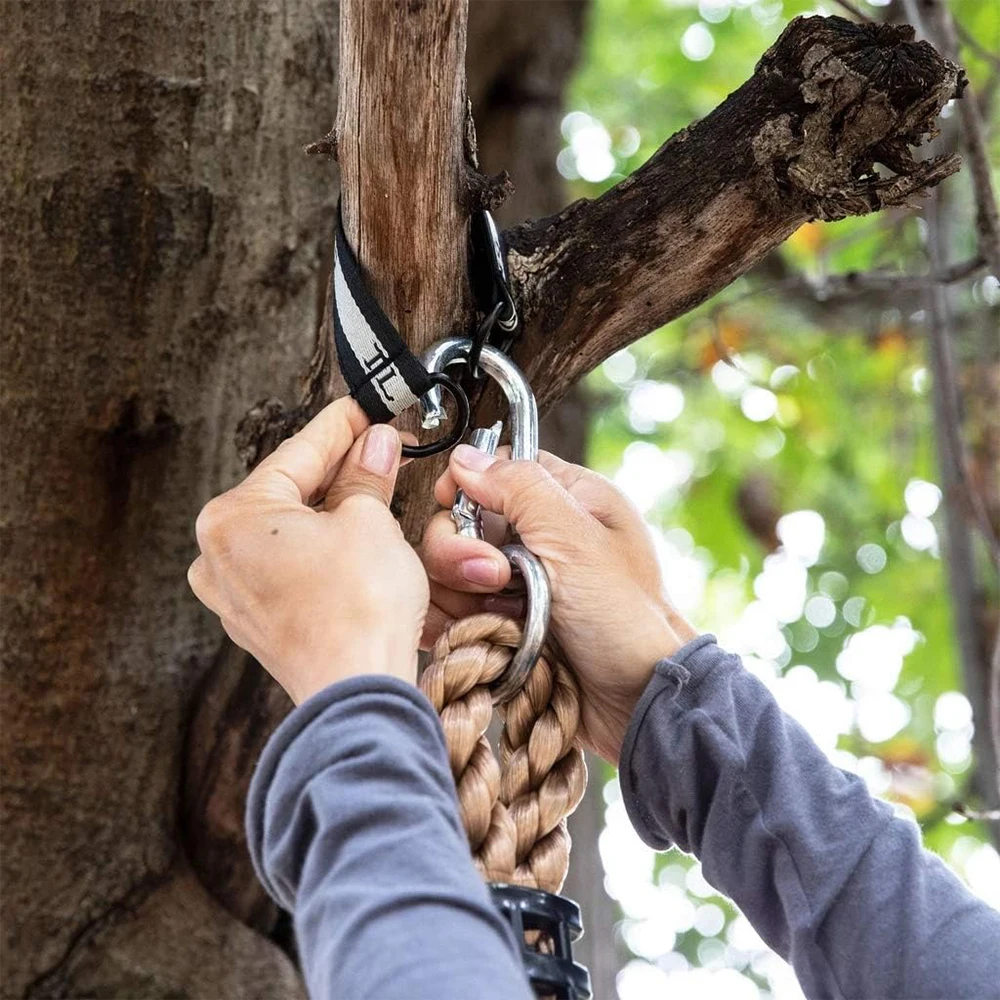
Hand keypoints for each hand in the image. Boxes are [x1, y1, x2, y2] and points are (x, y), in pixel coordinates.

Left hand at [188, 399, 427, 704]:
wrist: (359, 691)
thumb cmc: (356, 611)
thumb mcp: (369, 521)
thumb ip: (366, 476)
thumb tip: (374, 446)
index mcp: (232, 519)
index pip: (296, 454)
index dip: (340, 427)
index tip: (364, 411)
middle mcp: (219, 557)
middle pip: (289, 492)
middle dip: (339, 469)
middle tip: (380, 447)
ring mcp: (236, 595)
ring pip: (290, 531)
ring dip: (332, 509)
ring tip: (374, 488)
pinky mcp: (260, 623)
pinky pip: (290, 567)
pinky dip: (321, 548)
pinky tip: (354, 538)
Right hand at [420, 446, 696, 763]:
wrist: (638, 704)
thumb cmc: (626, 619)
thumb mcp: (577, 539)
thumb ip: (520, 488)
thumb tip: (466, 457)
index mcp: (567, 502)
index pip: (496, 471)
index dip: (467, 487)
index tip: (457, 509)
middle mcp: (539, 539)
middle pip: (461, 524)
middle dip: (462, 552)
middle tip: (495, 580)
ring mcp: (518, 586)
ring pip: (451, 573)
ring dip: (459, 595)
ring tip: (497, 619)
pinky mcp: (504, 627)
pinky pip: (453, 615)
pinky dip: (453, 625)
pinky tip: (472, 637)